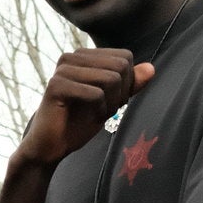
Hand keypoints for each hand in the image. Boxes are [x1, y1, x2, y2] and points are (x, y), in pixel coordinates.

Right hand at [14, 52, 154, 167]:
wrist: (50, 147)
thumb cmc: (78, 123)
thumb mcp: (111, 102)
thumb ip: (130, 84)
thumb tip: (151, 69)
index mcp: (84, 55)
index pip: (125, 58)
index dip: (126, 83)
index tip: (111, 102)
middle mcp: (72, 56)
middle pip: (120, 67)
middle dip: (119, 94)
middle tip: (104, 111)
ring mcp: (63, 69)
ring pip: (110, 78)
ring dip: (109, 104)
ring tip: (95, 114)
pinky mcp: (56, 85)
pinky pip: (95, 94)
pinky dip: (98, 110)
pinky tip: (86, 118)